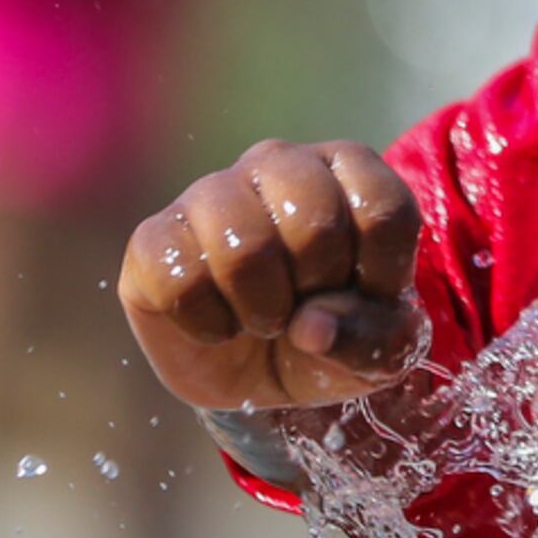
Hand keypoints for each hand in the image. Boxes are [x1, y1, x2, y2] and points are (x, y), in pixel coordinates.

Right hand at [118, 139, 426, 412]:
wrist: (259, 373)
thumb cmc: (332, 336)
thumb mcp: (379, 349)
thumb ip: (373, 338)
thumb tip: (312, 326)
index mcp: (348, 170)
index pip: (383, 210)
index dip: (382, 275)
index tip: (369, 297)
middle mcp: (279, 163)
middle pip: (314, 222)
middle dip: (318, 289)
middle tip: (308, 306)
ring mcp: (210, 193)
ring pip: (243, 247)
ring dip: (262, 310)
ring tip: (264, 318)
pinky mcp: (153, 238)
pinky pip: (178, 279)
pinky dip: (207, 325)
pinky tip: (219, 326)